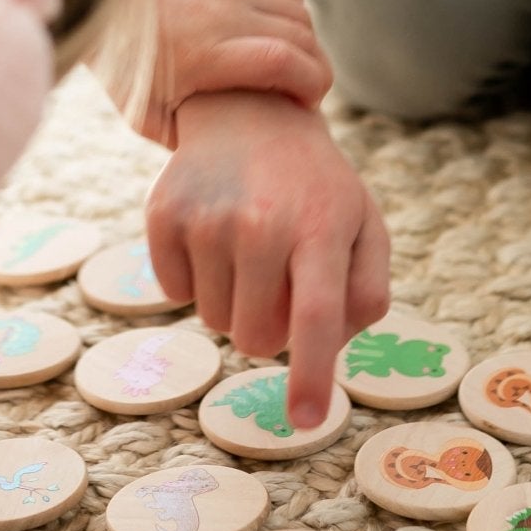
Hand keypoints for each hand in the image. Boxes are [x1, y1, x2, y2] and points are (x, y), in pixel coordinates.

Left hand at [143, 0, 333, 144]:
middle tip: (309, 87)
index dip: (312, 84)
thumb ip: (184, 139)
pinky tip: (284, 20)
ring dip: (306, 38)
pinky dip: (294, 0)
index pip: (284, 62)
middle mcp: (222, 11)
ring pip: (296, 9)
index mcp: (206, 52)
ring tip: (295, 59)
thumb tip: (224, 159)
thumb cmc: (121, 64)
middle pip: (300, 37)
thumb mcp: (144, 116)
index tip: (309, 103)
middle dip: (316, 68)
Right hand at [146, 89, 389, 427]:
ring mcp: (206, 217)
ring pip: (214, 320)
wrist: (249, 109)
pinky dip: (194, 280)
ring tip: (249, 250)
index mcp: (321, 228)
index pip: (316, 318)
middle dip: (270, 330)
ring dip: (234, 303)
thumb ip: (367, 293)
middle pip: (256, 336)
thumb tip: (331, 346)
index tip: (305, 420)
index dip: (310, 376)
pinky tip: (213, 237)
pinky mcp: (163, 213)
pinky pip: (173, 291)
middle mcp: (261, 221)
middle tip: (281, 282)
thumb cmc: (316, 185)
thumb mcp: (365, 225)